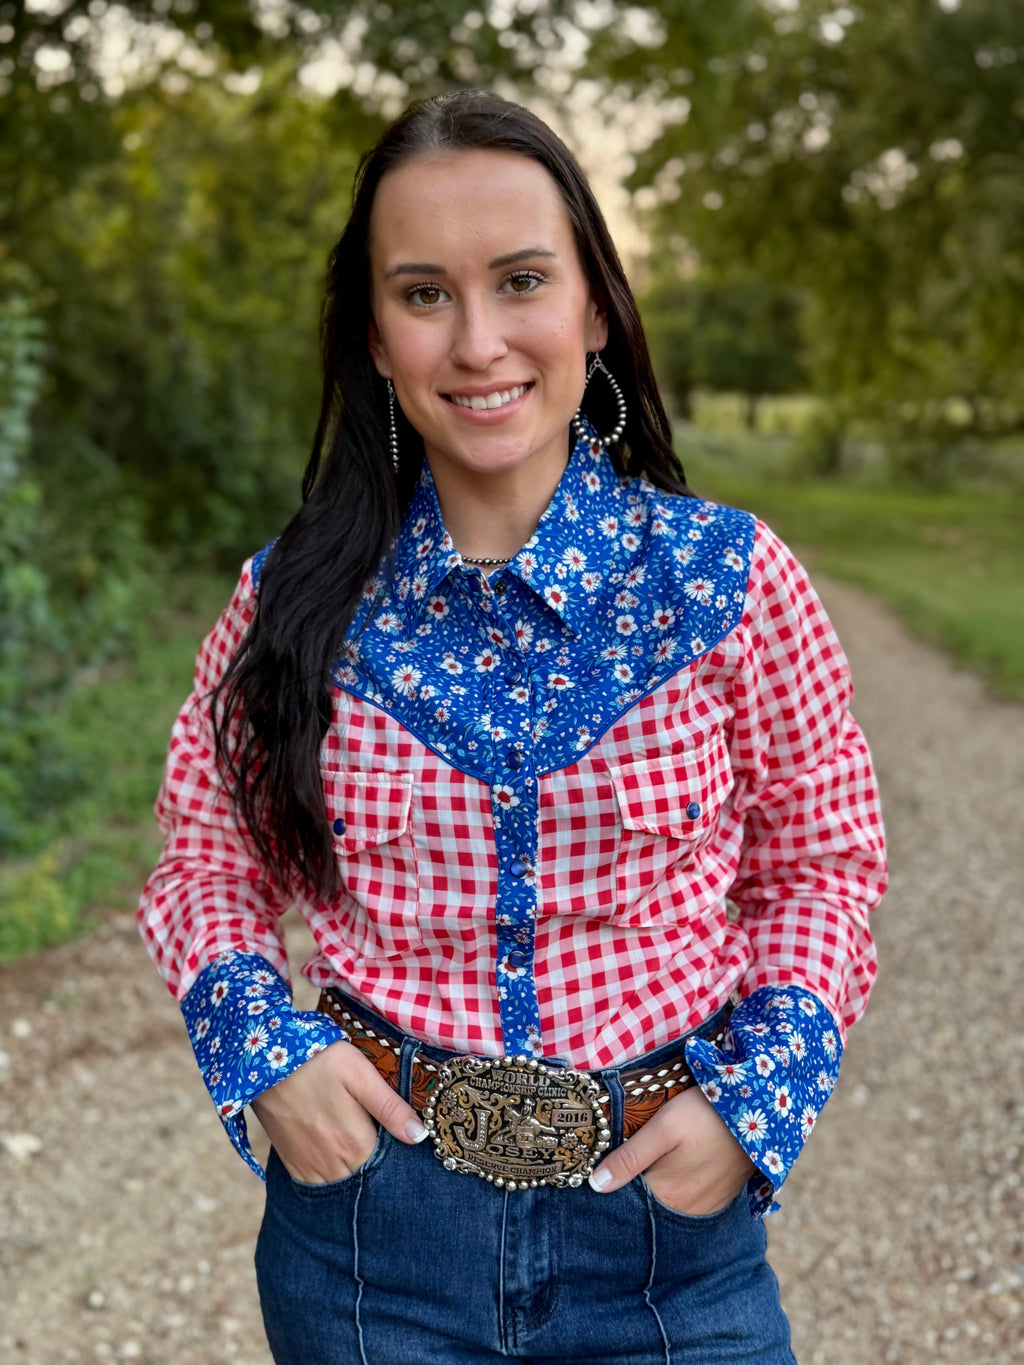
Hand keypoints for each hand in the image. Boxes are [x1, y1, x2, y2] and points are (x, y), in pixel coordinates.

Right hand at [250, 1039, 427, 1183]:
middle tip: (377, 1131)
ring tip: (356, 1138)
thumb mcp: (360, 1074)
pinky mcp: (291, 1164)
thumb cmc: (317, 1059)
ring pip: (343, 1182)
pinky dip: (331, 1172)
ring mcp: (309, 1167)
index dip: (398, 1151)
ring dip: (354, 1168)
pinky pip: (318, 1182)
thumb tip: (420, 1137)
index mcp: (354, 1144)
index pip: (389, 1166)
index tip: (401, 1136)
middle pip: (366, 1176)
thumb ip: (390, 1108)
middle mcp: (332, 1165)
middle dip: (377, 1162)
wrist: (262, 1059)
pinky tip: (336, 1149)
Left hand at [588, 1085, 756, 1214]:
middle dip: (633, 1188)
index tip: (599, 1169)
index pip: (627, 1201)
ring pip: (668, 1203)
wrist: (759, 1109)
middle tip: (620, 1161)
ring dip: (656, 1188)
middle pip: (648, 1204)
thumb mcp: (663, 1128)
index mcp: (667, 1197)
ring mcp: (706, 1206)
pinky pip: (689, 1200)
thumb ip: (629, 1158)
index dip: (612, 1185)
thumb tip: (595, 1186)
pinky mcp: (721, 1197)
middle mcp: (687, 1211)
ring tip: (650, 1162)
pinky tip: (673, 1168)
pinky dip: (676, 1189)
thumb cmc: (706, 1114)